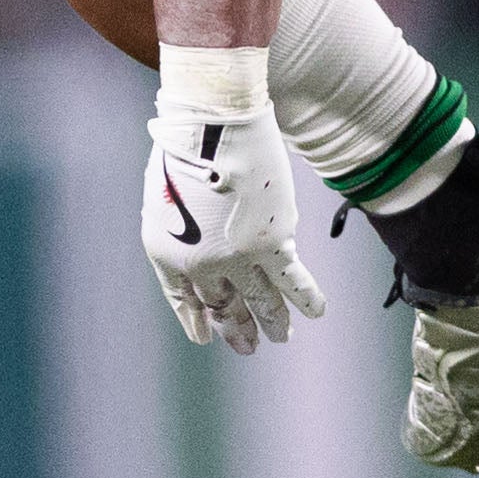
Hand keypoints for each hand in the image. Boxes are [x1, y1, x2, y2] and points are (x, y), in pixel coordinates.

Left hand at [139, 101, 322, 354]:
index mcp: (168, 252)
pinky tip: (318, 312)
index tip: (204, 336)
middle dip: (236, 327)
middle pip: (223, 304)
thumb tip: (192, 243)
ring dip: (272, 321)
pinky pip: (293, 280)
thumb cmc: (181, 150)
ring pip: (260, 300)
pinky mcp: (272, 243)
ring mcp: (238, 257)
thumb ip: (177, 228)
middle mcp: (201, 264)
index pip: (182, 297)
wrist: (209, 129)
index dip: (194, 318)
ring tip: (281, 338)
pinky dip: (307, 297)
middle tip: (248, 347)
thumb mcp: (160, 195)